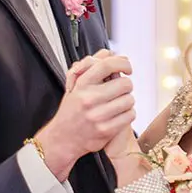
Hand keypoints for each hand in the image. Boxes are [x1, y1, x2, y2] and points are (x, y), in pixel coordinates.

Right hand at [36, 54, 134, 176]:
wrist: (62, 139)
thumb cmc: (72, 110)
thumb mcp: (75, 85)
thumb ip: (91, 66)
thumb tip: (110, 53)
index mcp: (81, 85)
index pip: (106, 65)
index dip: (122, 63)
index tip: (127, 67)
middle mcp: (89, 99)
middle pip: (124, 83)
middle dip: (125, 86)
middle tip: (120, 90)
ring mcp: (98, 116)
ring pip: (129, 100)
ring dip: (127, 101)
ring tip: (118, 104)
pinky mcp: (106, 130)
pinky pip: (130, 116)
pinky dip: (128, 114)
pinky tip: (119, 115)